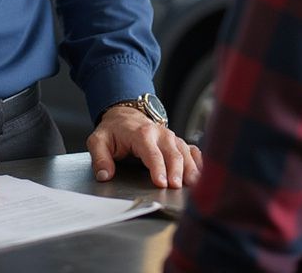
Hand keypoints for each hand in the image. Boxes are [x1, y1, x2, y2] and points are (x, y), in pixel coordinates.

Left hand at [87, 106, 201, 188]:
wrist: (125, 114)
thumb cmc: (113, 130)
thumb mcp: (98, 140)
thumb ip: (100, 157)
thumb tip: (105, 175)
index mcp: (141, 133)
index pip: (152, 153)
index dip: (158, 168)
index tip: (161, 183)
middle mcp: (160, 133)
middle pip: (172, 153)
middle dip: (176, 171)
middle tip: (177, 188)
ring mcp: (170, 137)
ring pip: (185, 151)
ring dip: (191, 167)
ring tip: (194, 184)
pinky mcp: (177, 141)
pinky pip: (192, 149)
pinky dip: (198, 160)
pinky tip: (203, 172)